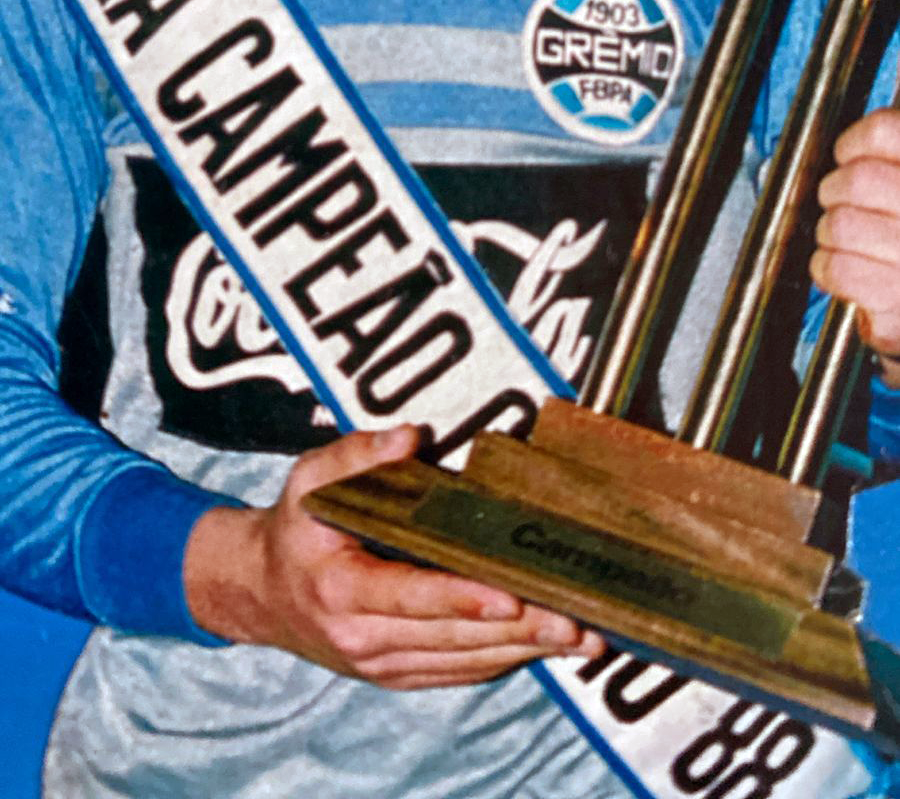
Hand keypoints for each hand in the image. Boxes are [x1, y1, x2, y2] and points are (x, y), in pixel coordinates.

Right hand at [184, 425, 604, 688]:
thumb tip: (410, 436)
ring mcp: (380, 663)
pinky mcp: (396, 675)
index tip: (511, 596)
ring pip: (462, 660)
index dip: (462, 597)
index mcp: (340, 588)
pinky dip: (502, 661)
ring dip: (524, 652)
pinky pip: (456, 672)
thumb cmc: (296, 528)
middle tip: (574, 618)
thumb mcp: (309, 479)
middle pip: (451, 635)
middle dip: (518, 630)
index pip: (409, 595)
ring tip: (578, 636)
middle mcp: (362, 637)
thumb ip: (358, 454)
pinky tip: (543, 648)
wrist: (261, 593)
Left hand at [814, 107, 899, 387]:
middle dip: (834, 190)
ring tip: (843, 238)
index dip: (854, 142)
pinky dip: (825, 266)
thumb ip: (890, 158)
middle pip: (856, 180)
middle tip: (839, 200)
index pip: (885, 132)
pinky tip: (840, 266)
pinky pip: (836, 268)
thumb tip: (850, 146)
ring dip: (828, 231)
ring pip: (839, 224)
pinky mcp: (897, 301)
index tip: (848, 156)